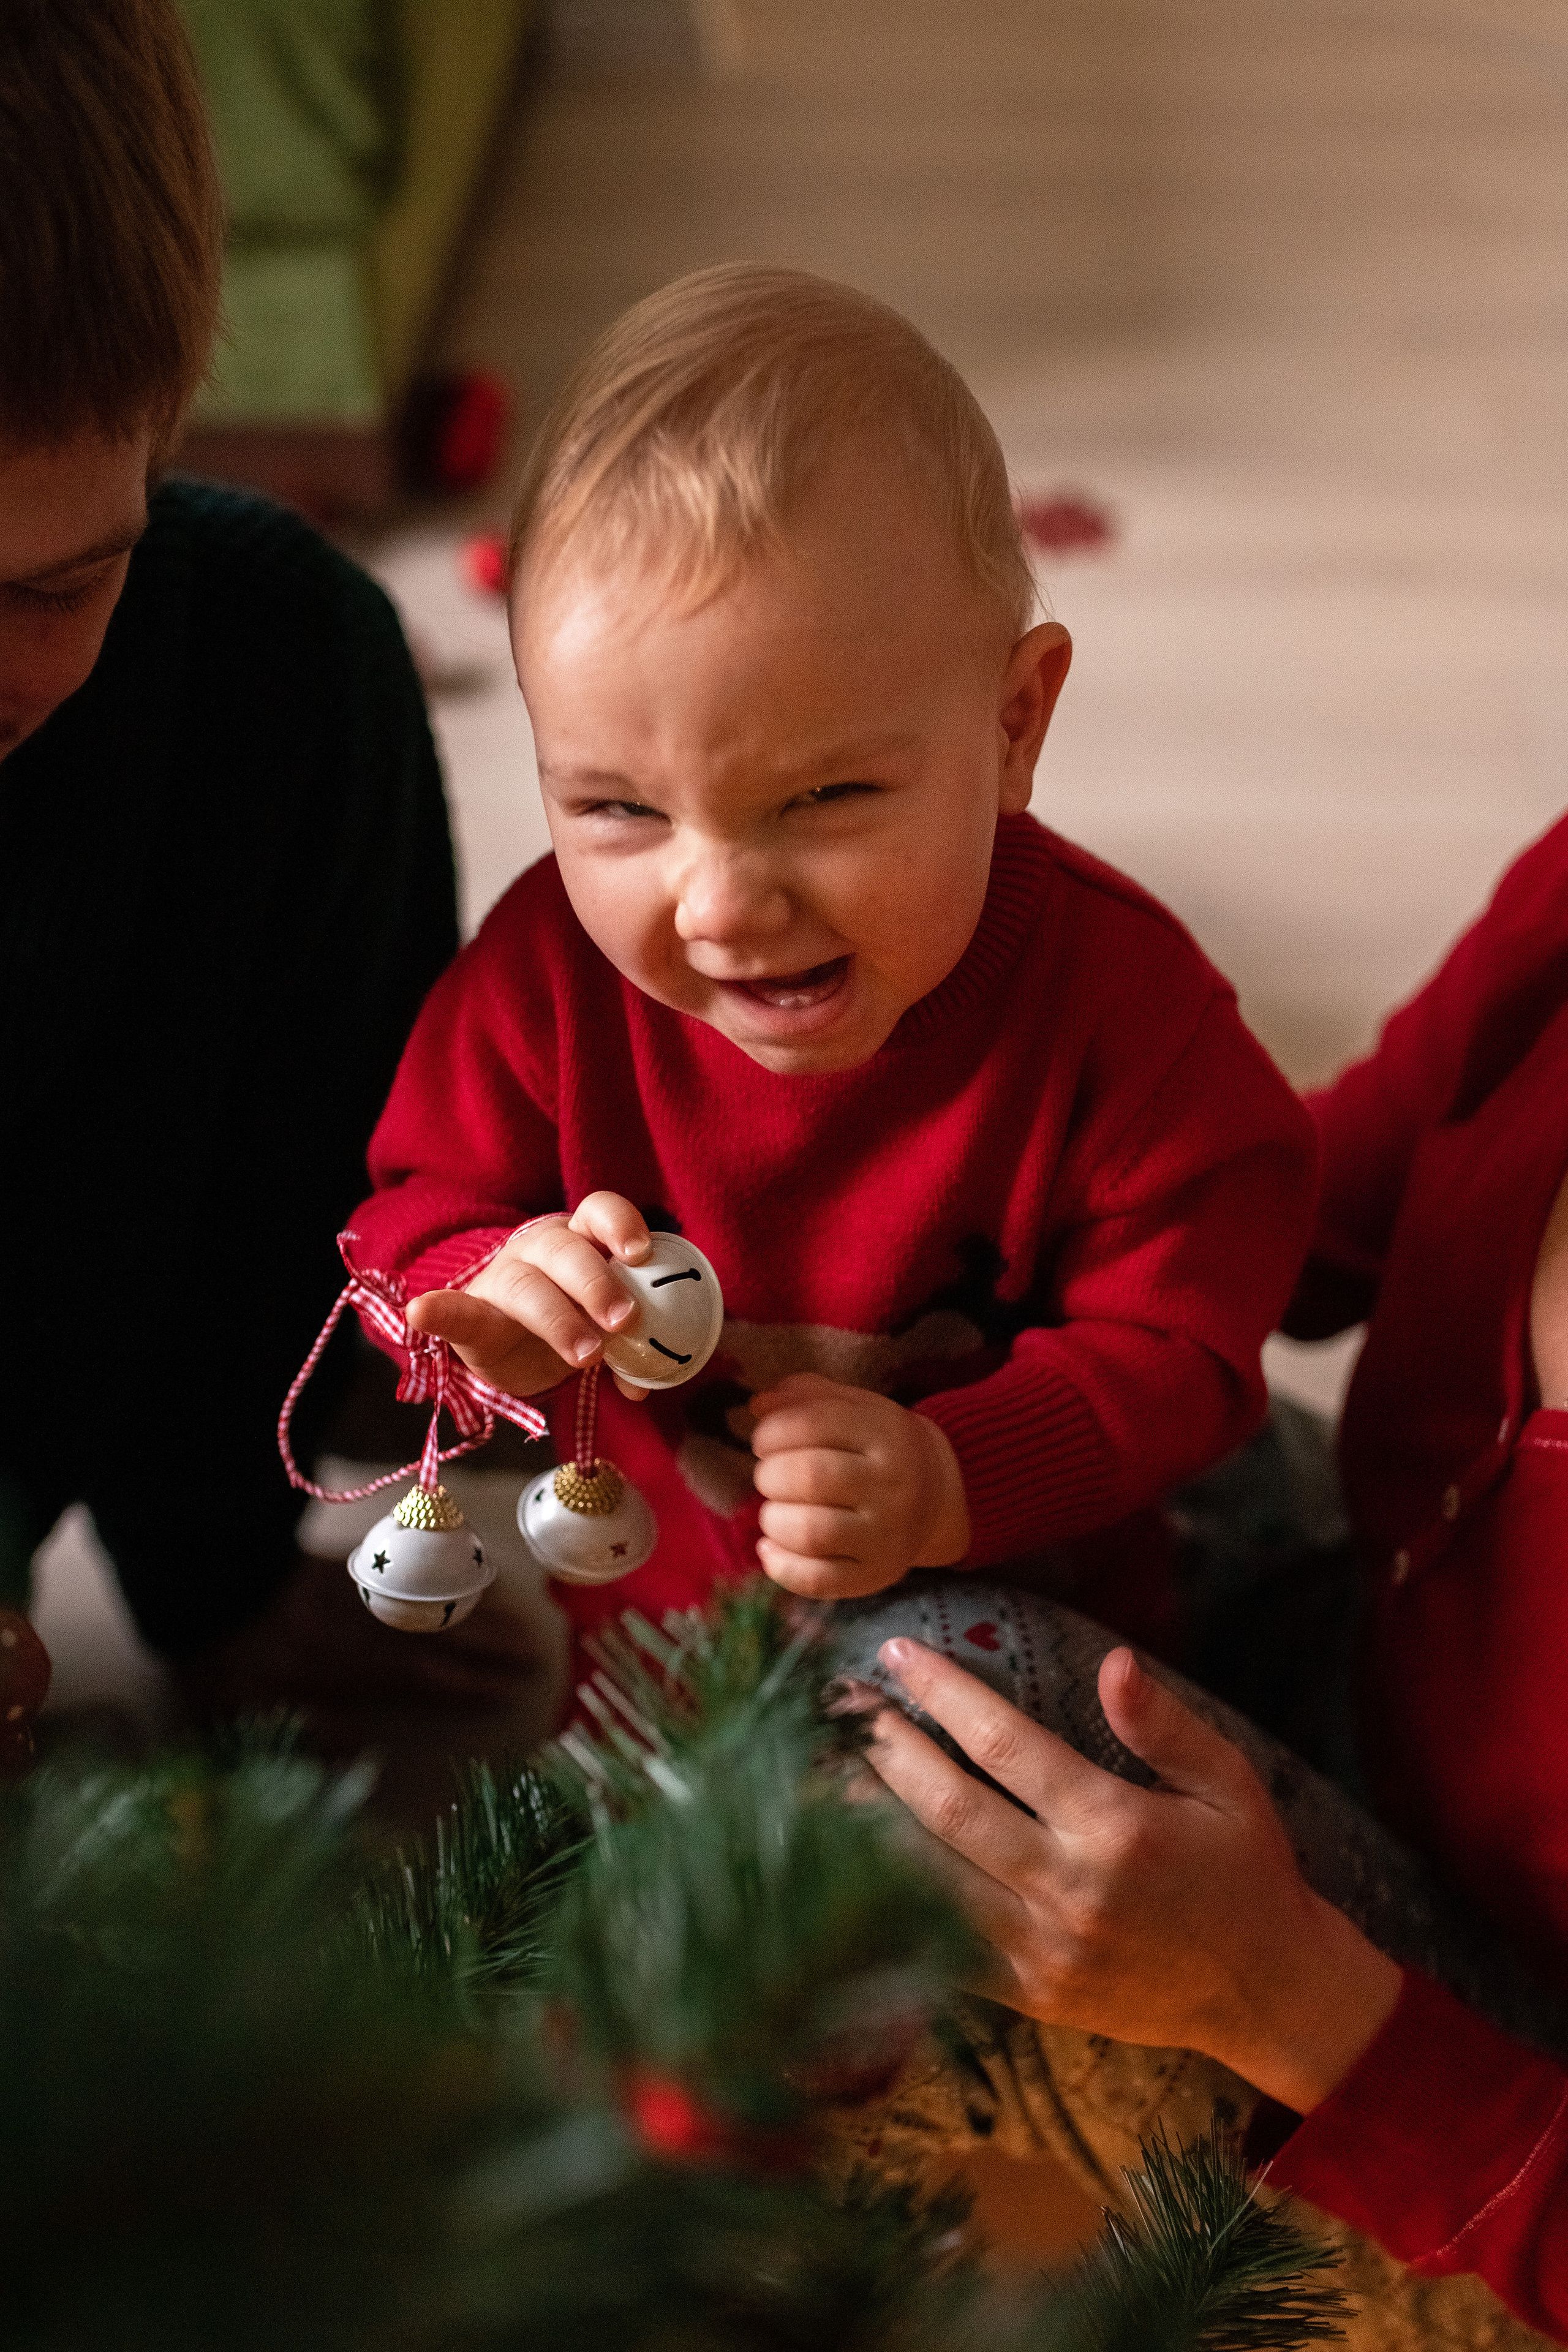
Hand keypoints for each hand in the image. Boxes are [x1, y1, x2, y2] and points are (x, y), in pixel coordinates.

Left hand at [173, 1548, 557, 1751]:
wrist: (206, 1567)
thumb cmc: (221, 1648)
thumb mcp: (251, 1710)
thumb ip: (310, 1732)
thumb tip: (363, 1751)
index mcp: (352, 1665)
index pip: (426, 1676)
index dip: (470, 1685)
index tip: (512, 1691)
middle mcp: (368, 1622)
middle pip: (442, 1631)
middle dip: (492, 1644)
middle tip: (538, 1651)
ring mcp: (361, 1585)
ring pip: (433, 1594)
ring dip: (478, 1603)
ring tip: (520, 1610)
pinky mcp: (346, 1557)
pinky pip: (410, 1562)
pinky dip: (442, 1564)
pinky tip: (460, 1561)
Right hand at [405, 1192, 652, 1402]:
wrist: (515, 1344)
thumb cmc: (573, 1320)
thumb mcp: (606, 1329)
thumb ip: (630, 1349)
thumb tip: (643, 1383)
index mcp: (582, 1240)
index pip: (599, 1212)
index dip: (621, 1226)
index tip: (640, 1254)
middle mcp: (542, 1250)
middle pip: (566, 1251)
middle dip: (597, 1283)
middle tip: (624, 1320)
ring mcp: (503, 1280)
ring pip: (526, 1285)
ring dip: (558, 1318)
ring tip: (587, 1354)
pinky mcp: (471, 1316)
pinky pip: (454, 1310)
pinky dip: (437, 1311)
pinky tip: (419, 1312)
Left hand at [748, 1372, 970, 1598]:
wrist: (938, 1493)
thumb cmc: (877, 1446)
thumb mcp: (855, 1407)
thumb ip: (806, 1397)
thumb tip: (758, 1406)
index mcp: (886, 1433)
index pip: (814, 1424)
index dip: (772, 1431)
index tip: (764, 1441)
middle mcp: (892, 1485)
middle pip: (810, 1477)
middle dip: (769, 1475)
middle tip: (769, 1476)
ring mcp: (886, 1535)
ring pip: (810, 1533)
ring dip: (773, 1520)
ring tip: (774, 1511)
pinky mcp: (876, 1575)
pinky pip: (817, 1581)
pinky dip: (780, 1566)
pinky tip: (770, 1548)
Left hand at [863, 1637, 1401, 2113]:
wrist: (1269, 1995)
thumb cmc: (1248, 1871)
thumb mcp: (1230, 1784)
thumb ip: (1165, 1725)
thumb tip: (1114, 1662)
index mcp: (1116, 1829)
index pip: (1005, 1747)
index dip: (945, 1694)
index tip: (898, 1651)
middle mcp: (1069, 1892)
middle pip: (947, 1808)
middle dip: (883, 1747)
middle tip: (837, 1699)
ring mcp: (1041, 1953)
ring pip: (926, 1878)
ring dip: (865, 1821)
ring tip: (818, 1767)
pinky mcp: (1027, 1997)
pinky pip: (938, 1944)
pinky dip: (887, 1900)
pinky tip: (847, 1860)